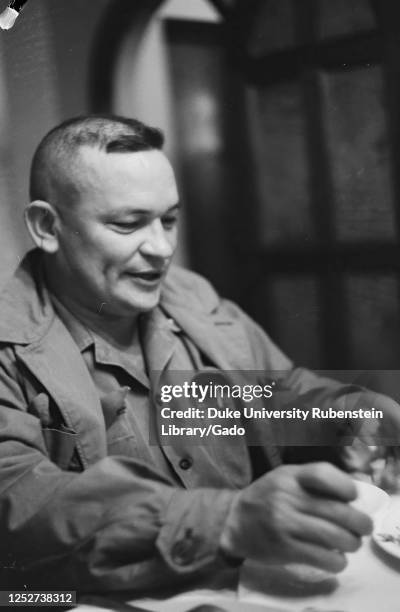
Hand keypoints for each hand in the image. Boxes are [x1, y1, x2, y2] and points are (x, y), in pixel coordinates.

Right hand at [219, 462, 371, 571]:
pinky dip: (337, 561)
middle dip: (360, 523)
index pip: (324, 474)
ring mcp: (284, 524)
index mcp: (289, 475)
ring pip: (334, 537)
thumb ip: (314, 480)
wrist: (234, 520)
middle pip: (337, 511)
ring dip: (352, 543)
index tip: (353, 496)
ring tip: (351, 543)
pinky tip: (336, 558)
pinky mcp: (284, 549)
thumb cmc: (267, 496)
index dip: (346, 486)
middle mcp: (286, 497)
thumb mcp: (286, 477)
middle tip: (364, 527)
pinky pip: (322, 558)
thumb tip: (354, 494)